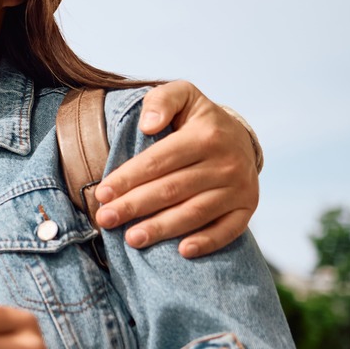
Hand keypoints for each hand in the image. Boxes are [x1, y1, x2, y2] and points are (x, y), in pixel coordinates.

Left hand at [93, 80, 258, 257]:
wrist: (240, 137)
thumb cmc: (198, 120)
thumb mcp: (183, 96)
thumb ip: (162, 101)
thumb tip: (147, 124)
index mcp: (206, 135)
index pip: (158, 161)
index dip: (128, 178)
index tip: (102, 193)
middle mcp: (226, 163)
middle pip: (172, 189)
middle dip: (135, 206)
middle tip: (106, 219)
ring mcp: (239, 188)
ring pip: (195, 212)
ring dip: (162, 228)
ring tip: (131, 239)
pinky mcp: (247, 208)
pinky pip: (228, 230)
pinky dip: (207, 242)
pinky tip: (182, 252)